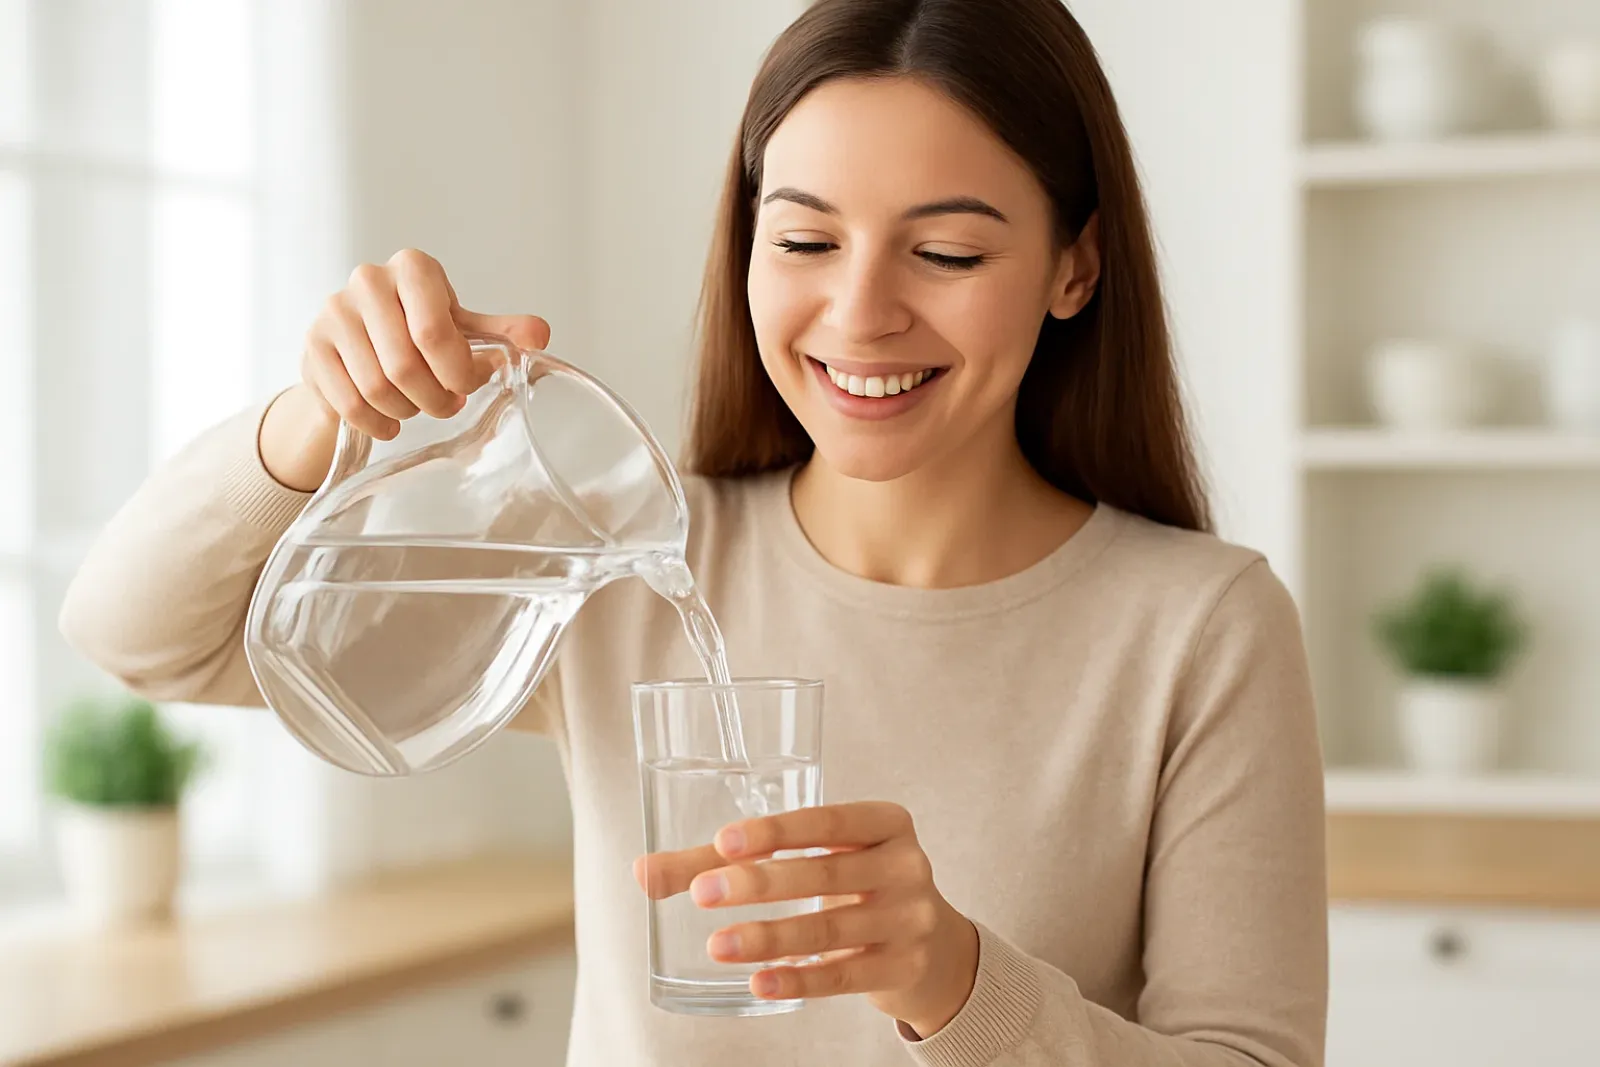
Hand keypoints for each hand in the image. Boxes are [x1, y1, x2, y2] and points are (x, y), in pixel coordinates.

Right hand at [260, 248, 550, 490]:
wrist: (357, 346)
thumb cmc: (418, 331)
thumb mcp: (462, 327)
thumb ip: (501, 332)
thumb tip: (539, 337)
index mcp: (413, 268)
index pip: (435, 333)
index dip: (457, 372)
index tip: (466, 387)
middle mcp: (367, 281)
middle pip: (405, 365)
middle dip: (434, 398)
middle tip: (448, 405)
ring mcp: (333, 313)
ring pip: (377, 388)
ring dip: (407, 411)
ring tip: (418, 407)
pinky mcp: (313, 347)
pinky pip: (350, 403)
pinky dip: (377, 424)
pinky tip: (390, 423)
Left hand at [633, 801, 979, 1038]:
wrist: (936, 948)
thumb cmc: (856, 885)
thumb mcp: (815, 859)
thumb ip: (730, 861)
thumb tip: (646, 872)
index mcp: (884, 822)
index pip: (827, 821)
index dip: (775, 831)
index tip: (724, 841)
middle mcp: (905, 865)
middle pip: (823, 875)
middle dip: (758, 884)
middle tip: (702, 894)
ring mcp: (910, 920)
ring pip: (829, 931)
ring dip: (769, 938)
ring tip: (718, 945)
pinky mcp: (903, 968)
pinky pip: (843, 977)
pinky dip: (797, 981)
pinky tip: (759, 982)